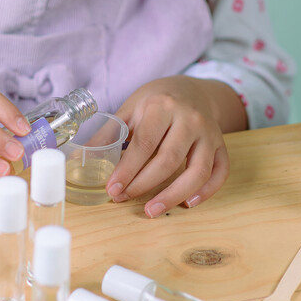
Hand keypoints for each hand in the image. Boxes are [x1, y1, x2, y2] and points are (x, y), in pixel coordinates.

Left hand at [106, 76, 245, 216]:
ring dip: (174, 195)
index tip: (112, 189)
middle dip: (143, 185)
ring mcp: (209, 134)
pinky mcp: (221, 145)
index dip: (127, 170)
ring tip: (152, 211)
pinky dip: (207, 191)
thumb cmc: (157, 101)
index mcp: (163, 106)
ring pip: (198, 171)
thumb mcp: (130, 109)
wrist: (192, 89)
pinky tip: (188, 203)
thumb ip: (108, 135)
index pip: (144, 144)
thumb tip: (78, 161)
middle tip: (123, 199)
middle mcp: (190, 119)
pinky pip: (220, 172)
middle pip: (168, 160)